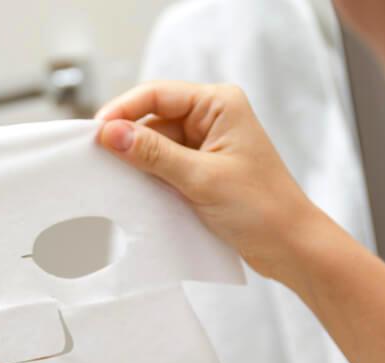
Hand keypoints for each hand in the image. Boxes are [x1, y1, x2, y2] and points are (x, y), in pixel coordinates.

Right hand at [95, 81, 333, 280]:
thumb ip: (153, 154)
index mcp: (219, 104)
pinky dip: (146, 177)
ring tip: (113, 179)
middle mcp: (211, 118)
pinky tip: (132, 189)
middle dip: (126, 139)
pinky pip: (161, 166)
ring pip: (153, 144)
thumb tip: (111, 133)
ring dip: (135, 161)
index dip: (122, 110)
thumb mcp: (201, 178)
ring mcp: (204, 145)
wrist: (289, 247)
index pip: (157, 94)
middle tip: (96, 160)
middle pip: (151, 118)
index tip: (95, 132)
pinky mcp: (199, 170)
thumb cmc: (262, 208)